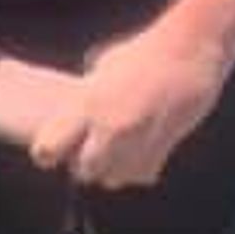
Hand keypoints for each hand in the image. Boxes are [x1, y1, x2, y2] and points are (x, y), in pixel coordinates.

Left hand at [31, 20, 232, 188]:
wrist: (187, 55)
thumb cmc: (139, 55)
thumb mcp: (99, 73)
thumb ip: (86, 97)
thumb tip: (74, 111)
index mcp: (86, 104)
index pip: (49, 149)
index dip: (47, 153)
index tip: (49, 150)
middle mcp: (110, 127)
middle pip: (83, 171)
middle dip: (80, 167)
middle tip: (82, 154)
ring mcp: (139, 140)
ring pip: (113, 179)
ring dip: (109, 171)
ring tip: (110, 154)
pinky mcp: (165, 147)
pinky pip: (141, 174)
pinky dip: (135, 170)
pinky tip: (134, 153)